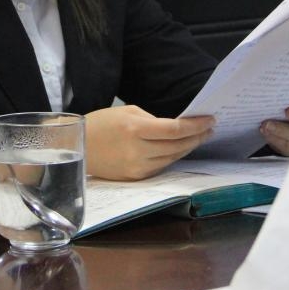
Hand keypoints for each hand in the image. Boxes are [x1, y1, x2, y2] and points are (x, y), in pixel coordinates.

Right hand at [84, 105, 214, 180]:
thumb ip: (154, 120)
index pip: (175, 129)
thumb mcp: (128, 112)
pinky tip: (180, 148)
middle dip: (197, 136)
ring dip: (188, 147)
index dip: (196, 125)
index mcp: (136, 129)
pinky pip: (161, 166)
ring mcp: (137, 167)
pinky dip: (173, 156)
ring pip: (173, 158)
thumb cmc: (102, 124)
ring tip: (199, 137)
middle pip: (178, 145)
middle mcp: (138, 151)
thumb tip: (177, 128)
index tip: (210, 120)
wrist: (78, 147)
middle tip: (209, 128)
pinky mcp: (135, 177)